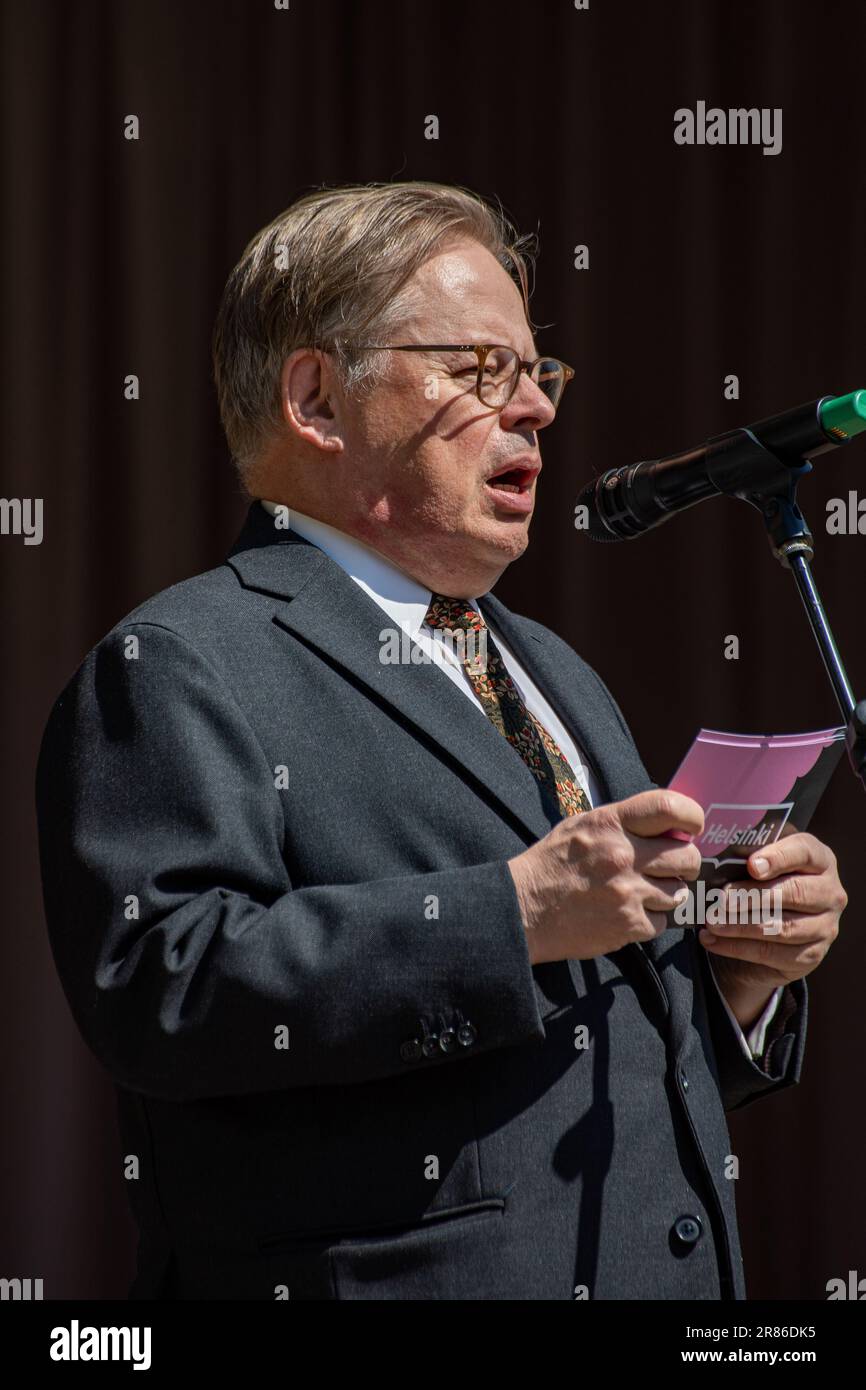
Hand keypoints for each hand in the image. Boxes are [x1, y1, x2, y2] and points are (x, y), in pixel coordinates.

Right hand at [508, 789, 703, 964]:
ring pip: (678, 891)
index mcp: (610, 823)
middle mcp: (622, 854)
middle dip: (685, 863)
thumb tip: (668, 827)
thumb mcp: (581, 826)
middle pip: (688, 857)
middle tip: (670, 867)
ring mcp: (627, 892)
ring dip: (666, 893)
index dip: (691, 817)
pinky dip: (651, 919)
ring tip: (640, 891)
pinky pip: (663, 921)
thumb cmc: (553, 864)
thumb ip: (624, 822)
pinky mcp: (628, 924)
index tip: (691, 828)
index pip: (669, 808)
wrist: (523, 909)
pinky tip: (628, 912)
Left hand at [698, 833, 847, 1007]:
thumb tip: (716, 856)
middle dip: (753, 896)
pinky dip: (738, 948)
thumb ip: (748, 857)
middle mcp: (830, 893)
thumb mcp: (758, 865)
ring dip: (741, 925)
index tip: (752, 865)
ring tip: (713, 922)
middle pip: (794, 892)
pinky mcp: (811, 955)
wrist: (767, 930)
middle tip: (722, 899)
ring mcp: (825, 927)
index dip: (778, 857)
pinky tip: (713, 940)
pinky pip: (773, 953)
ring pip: (783, 927)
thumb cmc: (760, 884)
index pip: (805, 852)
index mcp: (820, 860)